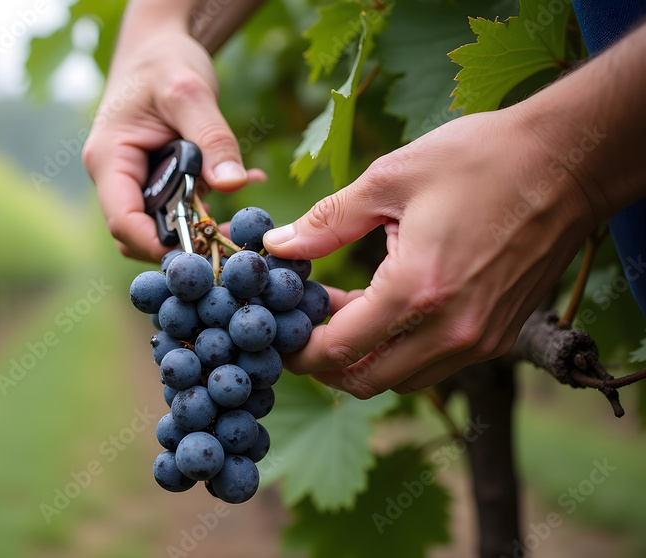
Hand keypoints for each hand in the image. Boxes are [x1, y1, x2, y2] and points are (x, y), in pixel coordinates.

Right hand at [82, 29, 265, 261]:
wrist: (158, 47)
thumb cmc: (164, 61)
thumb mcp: (191, 92)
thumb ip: (213, 137)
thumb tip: (235, 185)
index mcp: (109, 160)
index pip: (123, 221)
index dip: (156, 245)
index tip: (199, 252)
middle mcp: (115, 178)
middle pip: (139, 233)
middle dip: (180, 243)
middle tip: (229, 240)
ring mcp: (133, 182)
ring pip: (159, 226)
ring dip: (199, 226)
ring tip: (241, 219)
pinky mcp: (155, 181)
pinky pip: (176, 208)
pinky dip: (208, 205)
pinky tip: (245, 183)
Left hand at [264, 106, 597, 397]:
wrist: (569, 162)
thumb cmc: (480, 159)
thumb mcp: (390, 179)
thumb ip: (326, 221)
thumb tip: (277, 245)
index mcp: (417, 291)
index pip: (339, 350)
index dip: (298, 349)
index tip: (276, 329)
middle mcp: (452, 330)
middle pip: (366, 381)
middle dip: (324, 363)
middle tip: (301, 326)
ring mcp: (482, 339)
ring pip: (402, 378)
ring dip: (364, 356)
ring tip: (341, 309)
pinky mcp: (500, 335)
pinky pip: (436, 363)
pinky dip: (401, 349)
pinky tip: (384, 306)